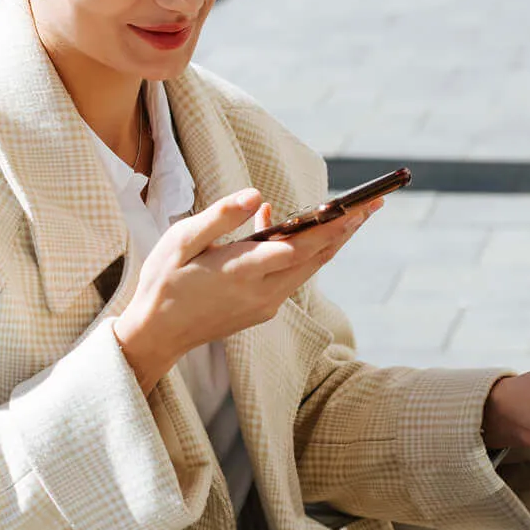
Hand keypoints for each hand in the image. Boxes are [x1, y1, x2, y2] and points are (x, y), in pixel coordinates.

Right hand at [111, 189, 381, 392]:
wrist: (156, 334)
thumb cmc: (164, 281)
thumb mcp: (182, 240)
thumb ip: (221, 217)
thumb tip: (260, 195)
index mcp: (242, 270)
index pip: (299, 246)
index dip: (331, 226)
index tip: (356, 208)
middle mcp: (262, 292)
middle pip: (316, 257)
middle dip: (346, 229)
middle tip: (373, 204)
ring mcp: (265, 305)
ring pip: (309, 269)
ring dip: (333, 243)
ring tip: (356, 217)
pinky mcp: (263, 310)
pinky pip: (293, 277)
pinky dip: (305, 254)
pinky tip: (305, 233)